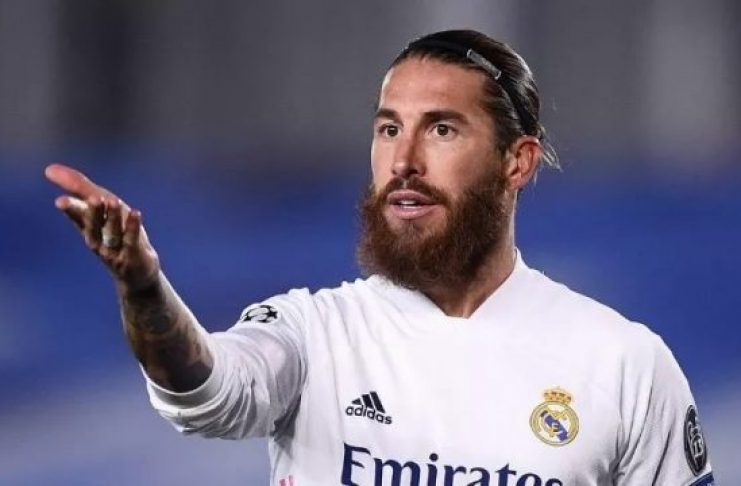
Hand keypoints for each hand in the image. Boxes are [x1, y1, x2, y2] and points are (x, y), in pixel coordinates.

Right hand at [45, 163, 160, 292]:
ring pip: (112, 234)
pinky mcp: (133, 255)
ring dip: (112, 218)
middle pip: (93, 228)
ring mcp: (116, 250)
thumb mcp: (102, 209)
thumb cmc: (117, 236)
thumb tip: (51, 169)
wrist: (137, 273)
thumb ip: (80, 188)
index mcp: (89, 229)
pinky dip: (132, 227)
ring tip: (113, 201)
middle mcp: (100, 241)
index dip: (71, 210)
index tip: (61, 201)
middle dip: (91, 214)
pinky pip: (131, 241)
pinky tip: (135, 213)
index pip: (78, 218)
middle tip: (91, 199)